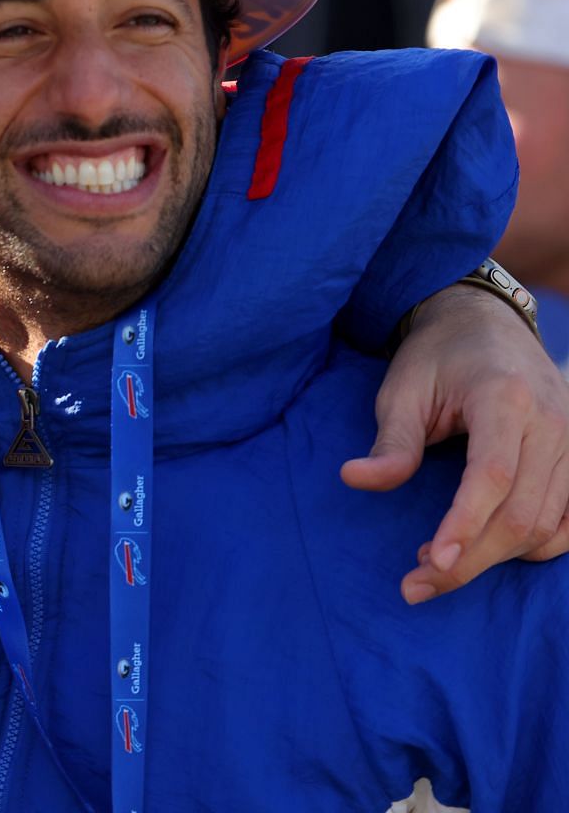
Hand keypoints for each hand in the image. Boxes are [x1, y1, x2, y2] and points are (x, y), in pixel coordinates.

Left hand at [341, 284, 568, 602]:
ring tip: (440, 564)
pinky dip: (537, 545)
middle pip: (522, 513)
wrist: (485, 323)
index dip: (464, 524)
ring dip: (497, 558)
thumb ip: (390, 442)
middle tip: (417, 583)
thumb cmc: (436, 357)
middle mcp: (553, 421)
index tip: (430, 563)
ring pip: (549, 525)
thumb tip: (356, 480)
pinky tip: (490, 551)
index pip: (492, 476)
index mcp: (505, 398)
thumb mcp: (401, 390)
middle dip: (471, 558)